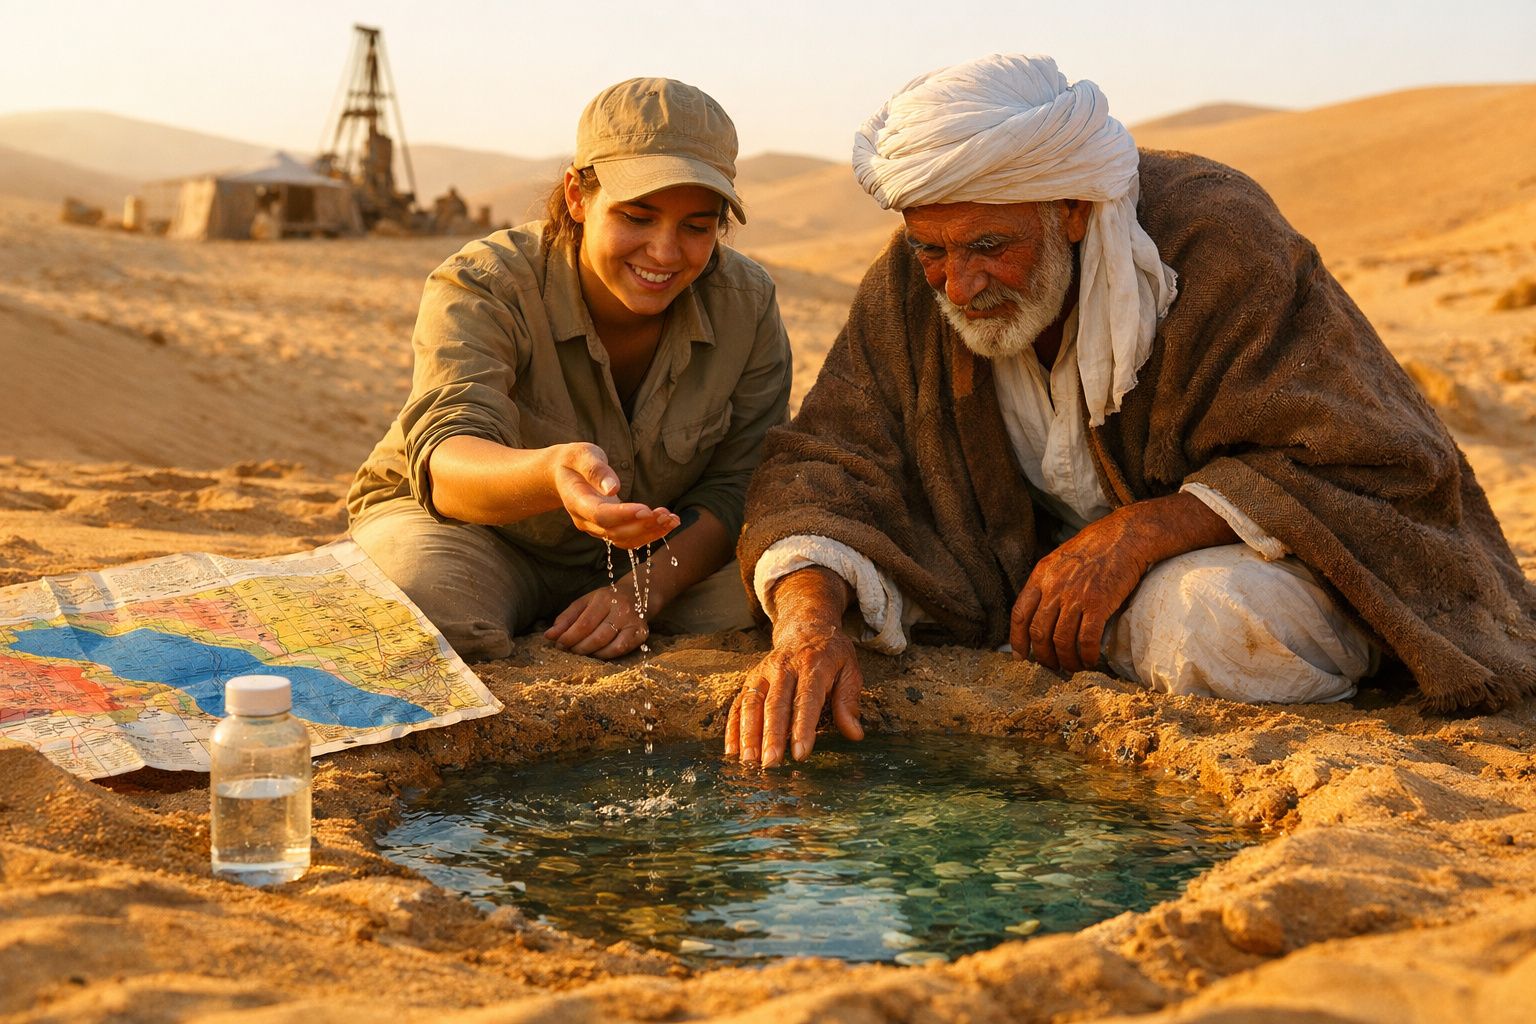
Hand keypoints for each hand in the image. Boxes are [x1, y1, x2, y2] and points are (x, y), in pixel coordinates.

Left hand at [544, 583, 649, 658]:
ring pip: (609, 644)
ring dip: (591, 652)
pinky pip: (623, 649)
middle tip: (570, 651)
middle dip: (579, 647)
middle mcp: (621, 609)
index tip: (559, 644)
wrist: (638, 594)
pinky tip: (599, 654)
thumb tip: (548, 636)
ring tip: (582, 652)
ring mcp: (633, 622)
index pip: (584, 623)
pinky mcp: (641, 632)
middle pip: (597, 636)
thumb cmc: (606, 601)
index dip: (570, 637)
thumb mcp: (585, 603)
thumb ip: (566, 618)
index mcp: (604, 599)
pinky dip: (607, 655)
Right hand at [553, 443, 679, 548]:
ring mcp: (595, 527)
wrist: (563, 473)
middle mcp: (585, 520)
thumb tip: (613, 488)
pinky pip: (628, 538)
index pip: (600, 514)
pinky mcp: (608, 528)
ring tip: (673, 520)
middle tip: (667, 514)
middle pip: (614, 532)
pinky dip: (649, 534)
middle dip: (643, 525)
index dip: (623, 515)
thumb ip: (596, 470)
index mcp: (576, 501)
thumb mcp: (582, 455)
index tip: (646, 509)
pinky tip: (668, 524)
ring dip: (650, 533)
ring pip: (623, 540)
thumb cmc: (574, 461)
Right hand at [725, 621, 863, 767]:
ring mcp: (763, 673)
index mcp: (812, 666)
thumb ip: (849, 701)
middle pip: (775, 704)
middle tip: (771, 763)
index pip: (806, 699)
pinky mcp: (751, 680)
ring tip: (750, 762)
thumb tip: (855, 734)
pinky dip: (733, 728)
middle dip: (772, 735)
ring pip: (752, 704)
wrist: (805, 628)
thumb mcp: (850, 670)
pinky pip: (739, 704)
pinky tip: (732, 751)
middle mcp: (783, 667)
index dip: (802, 727)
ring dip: (748, 734)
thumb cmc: (830, 655)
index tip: (801, 754)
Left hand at [1010, 494, 1238, 673]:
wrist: (1126, 536)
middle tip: (1051, 667)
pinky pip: (1086, 640)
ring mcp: (1075, 596)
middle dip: (1043, 656)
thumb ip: (1048, 583)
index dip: (1017, 639)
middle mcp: (1054, 587)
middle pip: (1039, 632)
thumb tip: (1040, 611)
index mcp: (1041, 576)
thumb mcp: (1060, 560)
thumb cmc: (1096, 547)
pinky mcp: (1098, 604)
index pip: (1019, 614)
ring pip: (1061, 640)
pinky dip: (1086, 656)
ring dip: (1066, 660)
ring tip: (1071, 668)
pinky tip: (1090, 661)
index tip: (1021, 656)